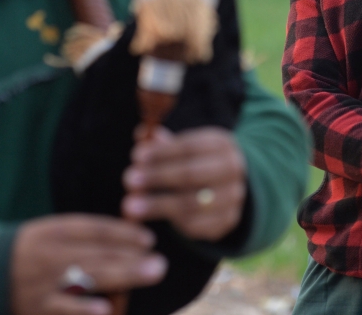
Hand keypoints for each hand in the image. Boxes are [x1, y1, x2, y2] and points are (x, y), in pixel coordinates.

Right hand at [10, 214, 166, 314]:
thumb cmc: (28, 252)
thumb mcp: (49, 234)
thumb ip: (83, 236)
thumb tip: (128, 236)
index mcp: (53, 231)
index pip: (94, 229)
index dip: (123, 232)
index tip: (148, 239)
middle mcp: (50, 253)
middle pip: (98, 253)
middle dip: (132, 257)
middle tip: (161, 261)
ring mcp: (44, 281)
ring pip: (88, 276)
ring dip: (123, 275)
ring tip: (150, 273)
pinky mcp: (38, 307)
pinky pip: (64, 308)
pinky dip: (84, 309)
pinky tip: (107, 309)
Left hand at [122, 126, 246, 241]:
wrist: (226, 186)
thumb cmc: (195, 161)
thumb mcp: (183, 147)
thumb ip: (162, 143)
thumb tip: (142, 135)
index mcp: (221, 145)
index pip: (190, 147)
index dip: (162, 153)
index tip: (136, 157)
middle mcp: (232, 170)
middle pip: (191, 174)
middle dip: (157, 177)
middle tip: (128, 181)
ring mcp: (233, 197)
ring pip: (192, 204)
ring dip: (157, 205)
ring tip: (130, 206)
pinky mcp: (226, 221)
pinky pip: (195, 225)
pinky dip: (170, 222)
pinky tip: (149, 217)